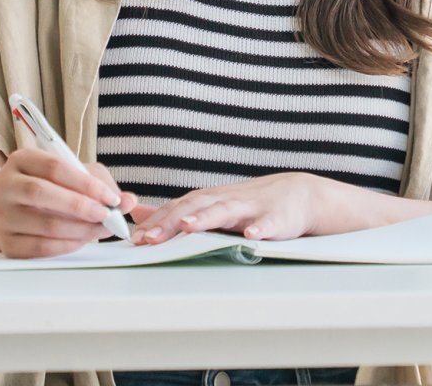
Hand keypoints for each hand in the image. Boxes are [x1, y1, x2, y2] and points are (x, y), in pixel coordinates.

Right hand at [0, 148, 137, 258]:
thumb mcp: (73, 175)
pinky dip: (67, 245)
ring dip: (80, 230)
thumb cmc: (50, 188)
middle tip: (106, 215)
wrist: (14, 210)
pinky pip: (40, 248)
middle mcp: (4, 185)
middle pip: (41, 192)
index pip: (54, 167)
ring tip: (100, 229)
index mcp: (21, 159)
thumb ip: (101, 184)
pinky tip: (82, 240)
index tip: (111, 197)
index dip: (85, 183)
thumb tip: (128, 202)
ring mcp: (2, 216)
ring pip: (44, 224)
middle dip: (80, 206)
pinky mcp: (7, 243)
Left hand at [132, 173, 323, 243]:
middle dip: (172, 222)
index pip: (178, 208)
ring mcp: (252, 207)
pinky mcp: (277, 217)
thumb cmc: (250, 204)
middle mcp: (226, 200)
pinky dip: (260, 228)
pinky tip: (252, 235)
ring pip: (227, 211)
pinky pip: (268, 223)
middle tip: (150, 237)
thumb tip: (140, 214)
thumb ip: (177, 210)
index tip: (135, 238)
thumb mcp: (211, 205)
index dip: (157, 222)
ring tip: (188, 227)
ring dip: (207, 218)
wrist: (296, 194)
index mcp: (210, 199)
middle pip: (196, 207)